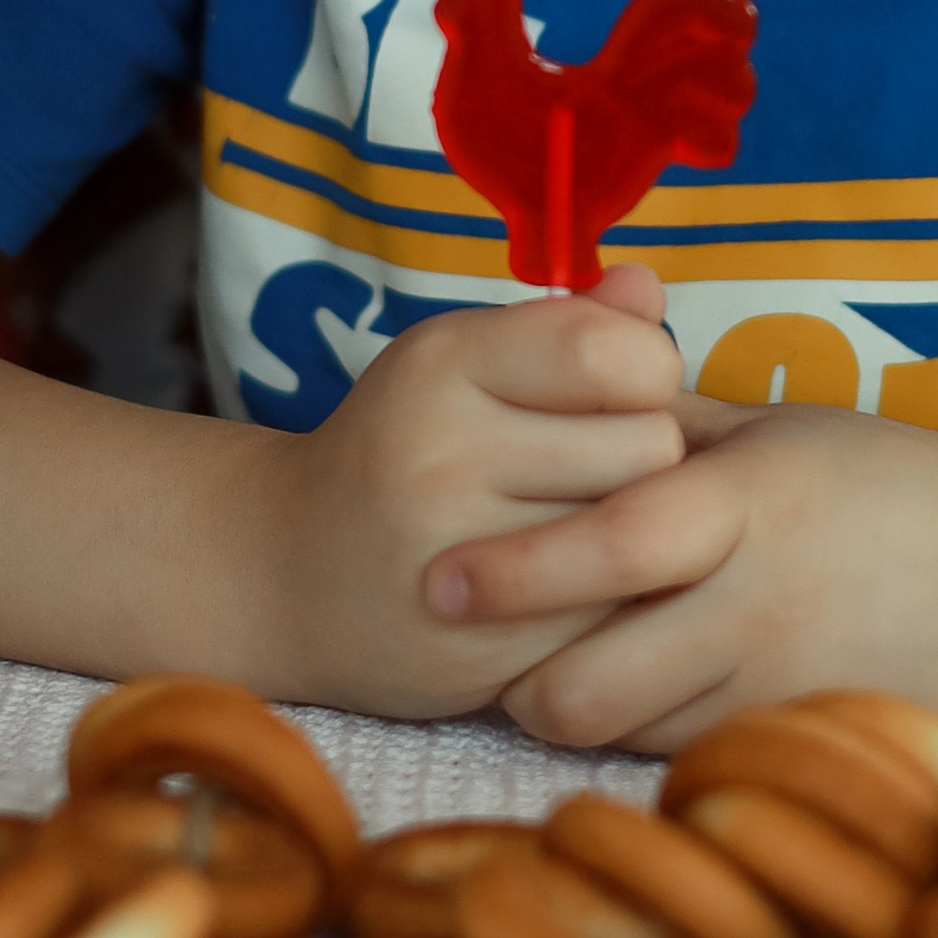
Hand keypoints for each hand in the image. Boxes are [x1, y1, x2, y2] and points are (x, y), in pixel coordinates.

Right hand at [268, 264, 687, 715]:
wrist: (287, 575)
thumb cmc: (407, 448)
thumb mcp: (465, 361)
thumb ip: (568, 323)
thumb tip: (646, 288)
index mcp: (442, 364)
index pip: (611, 352)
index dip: (646, 369)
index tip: (619, 392)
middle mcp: (442, 455)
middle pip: (649, 446)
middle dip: (645, 457)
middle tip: (597, 470)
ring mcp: (460, 560)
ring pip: (639, 536)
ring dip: (631, 534)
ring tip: (578, 527)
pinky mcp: (485, 648)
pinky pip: (613, 617)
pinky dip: (606, 604)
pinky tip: (560, 590)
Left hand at [422, 399, 937, 750]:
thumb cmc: (887, 481)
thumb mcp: (778, 430)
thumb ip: (668, 424)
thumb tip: (559, 384)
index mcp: (748, 500)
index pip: (611, 542)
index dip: (516, 569)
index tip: (440, 577)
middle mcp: (759, 602)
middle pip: (591, 683)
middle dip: (521, 679)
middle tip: (492, 649)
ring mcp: (782, 685)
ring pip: (628, 735)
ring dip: (582, 710)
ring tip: (565, 668)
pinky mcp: (799, 739)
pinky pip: (686, 758)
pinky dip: (649, 734)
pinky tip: (650, 693)